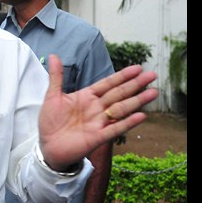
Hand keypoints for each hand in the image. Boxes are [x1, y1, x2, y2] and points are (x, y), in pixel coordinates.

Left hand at [39, 54, 157, 169]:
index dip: (122, 76)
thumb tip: (53, 55)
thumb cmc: (51, 122)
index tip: (137, 68)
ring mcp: (99, 122)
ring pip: (121, 109)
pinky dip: (128, 123)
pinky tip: (141, 116)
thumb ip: (56, 77)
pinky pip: (115, 128)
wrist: (47, 146)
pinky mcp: (98, 137)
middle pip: (119, 94)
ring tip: (153, 92)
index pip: (108, 83)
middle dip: (135, 84)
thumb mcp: (52, 96)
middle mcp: (96, 108)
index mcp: (87, 97)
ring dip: (137, 101)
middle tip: (152, 75)